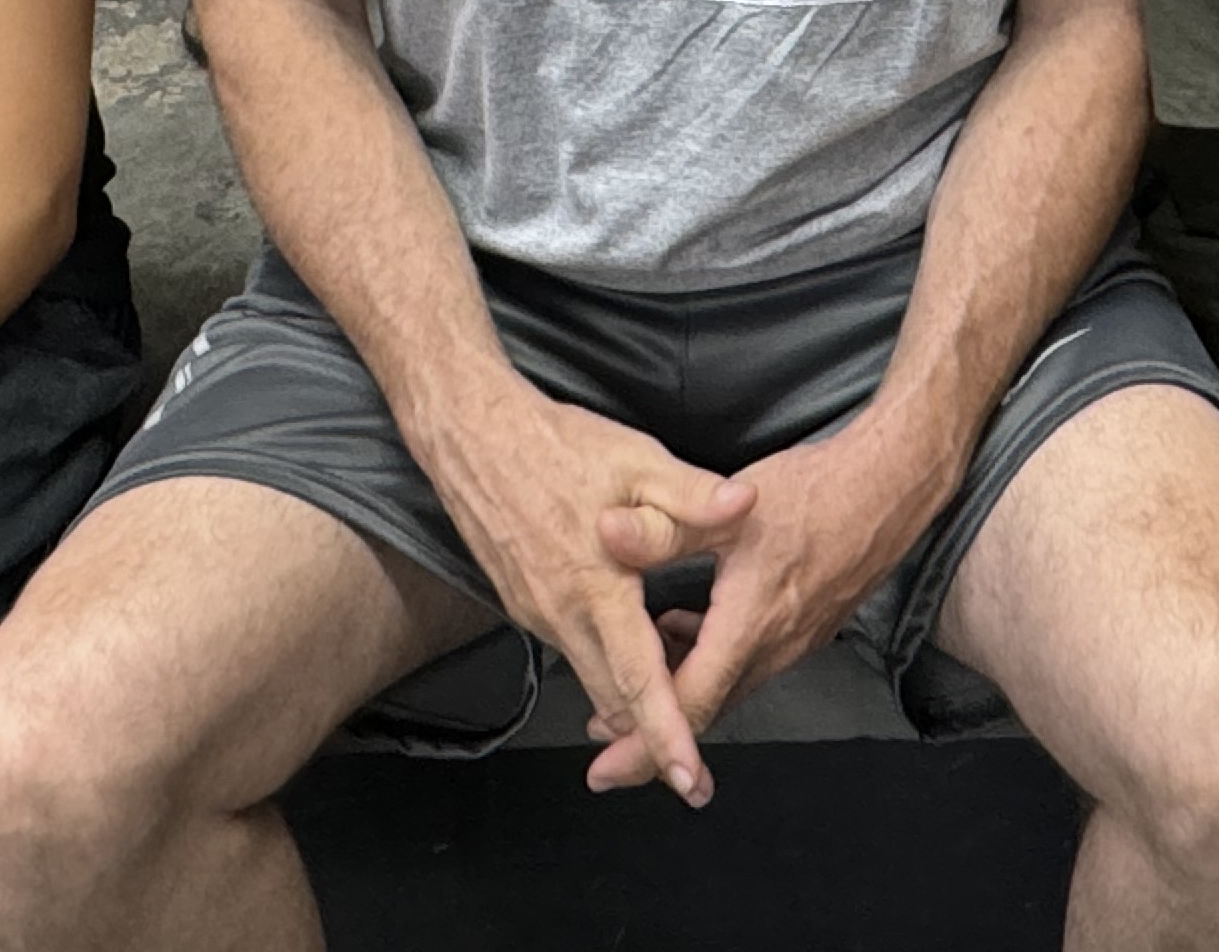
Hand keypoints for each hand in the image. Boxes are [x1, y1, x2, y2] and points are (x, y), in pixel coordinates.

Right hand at [410, 384, 755, 803]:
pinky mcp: (523, 603)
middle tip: (690, 773)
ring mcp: (537, 613)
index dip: (668, 737)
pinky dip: (604, 665)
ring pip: (591, 679)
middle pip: (612, 702)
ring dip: (627, 703)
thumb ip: (692, 496)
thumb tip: (745, 506)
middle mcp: (562, 615)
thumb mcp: (637, 460)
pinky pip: (572, 650)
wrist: (473, 436)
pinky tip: (630, 649)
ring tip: (669, 717)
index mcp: (596, 589)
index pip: (638, 683)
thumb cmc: (557, 446)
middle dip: (650, 743)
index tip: (691, 781)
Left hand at [583, 412, 950, 792]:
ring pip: (726, 685)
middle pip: (705, 710)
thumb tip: (607, 535)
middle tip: (604, 736)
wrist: (890, 485)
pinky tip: (684, 628)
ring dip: (680, 691)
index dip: (641, 745)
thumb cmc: (819, 492)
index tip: (605, 771)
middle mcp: (776, 646)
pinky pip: (747, 663)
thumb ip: (665, 529)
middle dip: (651, 733)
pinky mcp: (803, 626)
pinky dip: (708, 661)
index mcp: (751, 624)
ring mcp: (793, 640)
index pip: (689, 706)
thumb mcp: (728, 507)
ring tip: (634, 684)